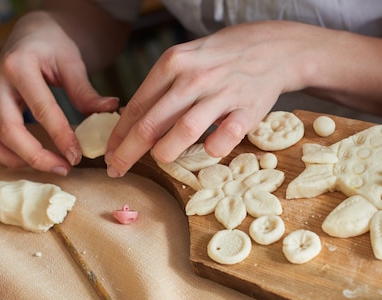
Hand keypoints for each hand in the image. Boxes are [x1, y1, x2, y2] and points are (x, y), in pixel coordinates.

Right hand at [0, 11, 118, 175]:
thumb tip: (109, 111)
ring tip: (48, 167)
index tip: (77, 156)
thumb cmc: (53, 46)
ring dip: (16, 160)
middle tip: (64, 169)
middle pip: (9, 130)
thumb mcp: (72, 62)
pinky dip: (4, 155)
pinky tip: (30, 161)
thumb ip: (85, 91)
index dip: (60, 136)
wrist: (32, 34)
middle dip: (36, 156)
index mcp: (19, 67)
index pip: (41, 109)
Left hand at [105, 21, 311, 177]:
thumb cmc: (221, 59)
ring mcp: (221, 93)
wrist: (272, 48)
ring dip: (166, 151)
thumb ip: (162, 88)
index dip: (119, 134)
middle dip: (129, 151)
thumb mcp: (186, 60)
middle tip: (117, 169)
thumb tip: (132, 122)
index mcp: (173, 64)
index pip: (137, 106)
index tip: (110, 153)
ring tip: (160, 159)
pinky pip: (225, 136)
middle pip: (152, 122)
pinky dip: (213, 148)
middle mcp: (194, 78)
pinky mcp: (247, 109)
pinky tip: (209, 151)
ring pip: (185, 130)